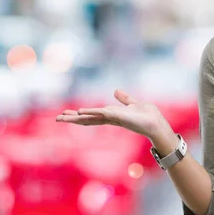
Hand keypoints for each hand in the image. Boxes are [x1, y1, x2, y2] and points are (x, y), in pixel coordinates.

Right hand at [55, 89, 172, 143]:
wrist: (156, 123)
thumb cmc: (147, 115)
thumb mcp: (133, 103)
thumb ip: (124, 99)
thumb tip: (115, 91)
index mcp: (112, 115)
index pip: (92, 115)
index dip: (80, 114)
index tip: (67, 114)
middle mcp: (110, 118)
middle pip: (88, 118)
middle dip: (73, 119)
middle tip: (57, 118)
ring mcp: (113, 118)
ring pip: (91, 117)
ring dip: (76, 117)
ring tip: (61, 118)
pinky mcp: (118, 117)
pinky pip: (102, 114)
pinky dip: (91, 112)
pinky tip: (80, 112)